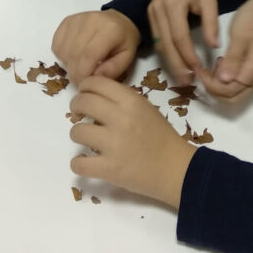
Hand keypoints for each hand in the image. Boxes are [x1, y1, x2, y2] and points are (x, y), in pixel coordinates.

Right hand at [52, 9, 141, 86]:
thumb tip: (94, 78)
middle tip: (81, 82)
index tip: (85, 85)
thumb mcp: (126, 57)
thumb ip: (113, 69)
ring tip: (80, 67)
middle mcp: (91, 21)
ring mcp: (77, 19)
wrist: (118, 20)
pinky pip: (57, 44)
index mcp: (109, 30)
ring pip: (63, 50)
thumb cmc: (123, 41)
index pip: (89, 55)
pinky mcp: (67, 21)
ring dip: (68, 65)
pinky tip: (73, 56)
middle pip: (74, 53)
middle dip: (75, 73)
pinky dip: (62, 55)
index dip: (83, 74)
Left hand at [70, 76, 195, 206]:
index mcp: (131, 101)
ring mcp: (114, 144)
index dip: (84, 87)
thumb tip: (93, 96)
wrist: (176, 169)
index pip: (96, 83)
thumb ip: (121, 100)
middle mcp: (121, 119)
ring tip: (88, 140)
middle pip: (82, 103)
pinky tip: (86, 162)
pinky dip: (78, 163)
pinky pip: (78, 163)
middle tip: (80, 114)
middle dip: (76, 107)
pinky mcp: (109, 169)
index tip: (84, 94)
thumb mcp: (145, 108)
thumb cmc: (161, 136)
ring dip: (78, 135)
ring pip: (77, 131)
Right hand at [147, 0, 218, 81]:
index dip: (189, 56)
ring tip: (183, 77)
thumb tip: (214, 47)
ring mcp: (151, 12)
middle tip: (188, 82)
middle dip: (177, 65)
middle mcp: (158, 9)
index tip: (199, 70)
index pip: (180, 37)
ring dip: (170, 62)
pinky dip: (166, 52)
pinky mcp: (150, 15)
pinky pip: (157, 39)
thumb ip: (211, 23)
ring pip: (159, 44)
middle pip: (166, 45)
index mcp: (173, 5)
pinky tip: (176, 62)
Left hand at [197, 0, 252, 100]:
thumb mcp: (239, 38)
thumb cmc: (252, 20)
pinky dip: (224, 79)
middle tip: (202, 72)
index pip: (229, 91)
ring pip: (234, 92)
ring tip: (211, 66)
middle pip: (232, 97)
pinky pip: (236, 82)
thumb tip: (223, 80)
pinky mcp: (251, 67)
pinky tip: (220, 63)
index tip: (199, 70)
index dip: (211, 85)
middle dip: (214, 89)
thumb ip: (232, 60)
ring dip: (219, 85)